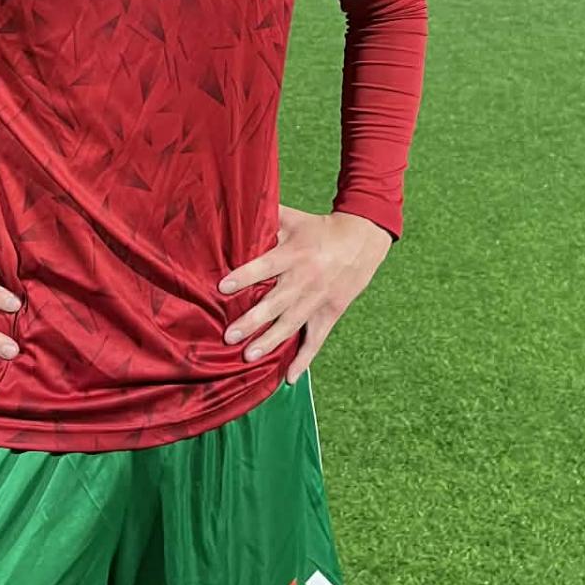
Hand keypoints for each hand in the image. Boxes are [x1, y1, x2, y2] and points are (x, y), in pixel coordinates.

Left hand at [219, 203, 391, 385]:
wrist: (362, 240)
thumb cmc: (318, 228)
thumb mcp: (294, 218)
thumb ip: (266, 217)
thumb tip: (236, 207)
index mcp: (294, 253)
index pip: (266, 266)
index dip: (245, 276)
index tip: (223, 287)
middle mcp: (305, 278)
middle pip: (276, 302)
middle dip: (252, 320)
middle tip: (229, 336)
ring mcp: (318, 299)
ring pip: (291, 324)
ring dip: (270, 342)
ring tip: (248, 357)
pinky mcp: (330, 313)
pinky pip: (315, 340)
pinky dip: (304, 360)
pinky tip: (290, 378)